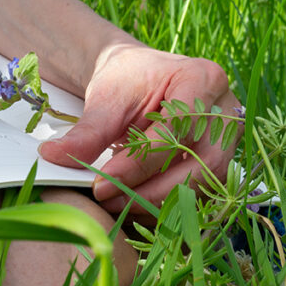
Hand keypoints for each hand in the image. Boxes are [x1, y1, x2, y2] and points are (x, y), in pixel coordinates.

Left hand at [38, 43, 240, 214]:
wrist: (142, 79)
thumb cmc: (129, 79)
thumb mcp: (106, 98)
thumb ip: (88, 131)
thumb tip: (55, 158)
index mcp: (203, 79)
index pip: (176, 130)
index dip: (140, 163)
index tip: (101, 183)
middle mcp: (226, 110)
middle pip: (201, 164)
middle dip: (155, 190)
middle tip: (111, 201)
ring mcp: (230, 139)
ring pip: (205, 184)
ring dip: (162, 203)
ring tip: (120, 206)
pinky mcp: (220, 161)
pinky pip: (201, 192)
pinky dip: (169, 204)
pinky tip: (137, 205)